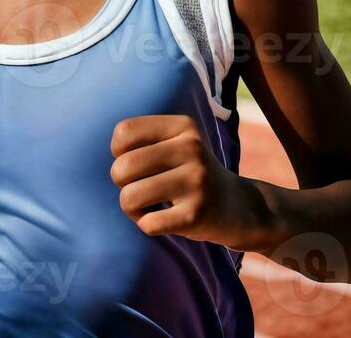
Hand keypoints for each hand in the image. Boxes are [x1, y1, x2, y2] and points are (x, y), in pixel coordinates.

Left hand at [109, 113, 250, 244]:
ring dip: (132, 207)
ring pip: (129, 197)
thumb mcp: (176, 143)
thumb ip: (143, 140)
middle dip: (121, 182)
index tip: (135, 161)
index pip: (124, 132)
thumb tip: (113, 154)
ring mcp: (196, 182)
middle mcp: (192, 149)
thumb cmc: (190, 173)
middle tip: (140, 187)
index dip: (119, 152)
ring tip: (150, 205)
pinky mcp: (196, 215)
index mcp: (183, 126)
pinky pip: (147, 224)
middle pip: (122, 167)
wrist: (237, 206)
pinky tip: (164, 220)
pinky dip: (147, 225)